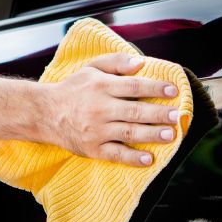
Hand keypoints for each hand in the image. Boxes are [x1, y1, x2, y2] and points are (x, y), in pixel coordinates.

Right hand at [42, 52, 179, 166]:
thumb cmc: (73, 89)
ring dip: (152, 134)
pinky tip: (148, 159)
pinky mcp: (93, 148)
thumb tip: (141, 63)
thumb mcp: (91, 68)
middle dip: (158, 114)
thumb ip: (116, 62)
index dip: (154, 89)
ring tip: (170, 135)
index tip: (172, 91)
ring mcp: (97, 130)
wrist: (45, 113)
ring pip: (129, 132)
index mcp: (101, 87)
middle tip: (176, 116)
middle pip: (134, 111)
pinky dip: (132, 158)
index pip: (133, 87)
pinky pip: (116, 154)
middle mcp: (100, 108)